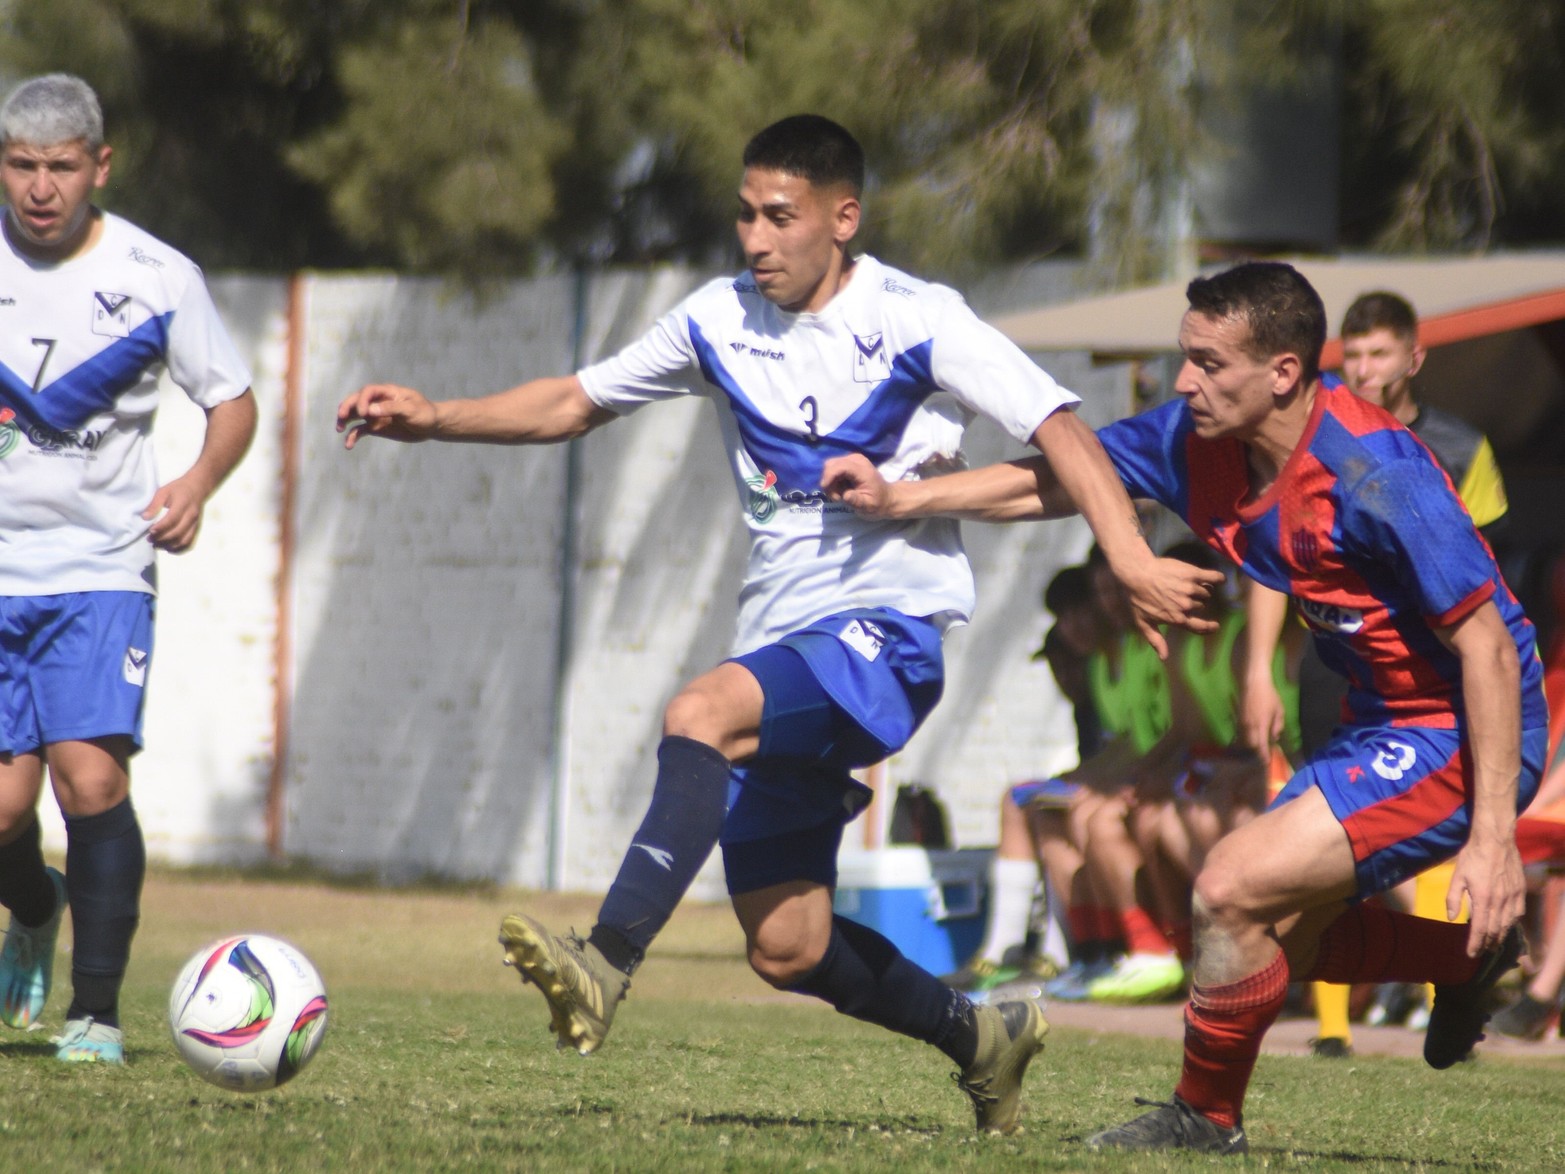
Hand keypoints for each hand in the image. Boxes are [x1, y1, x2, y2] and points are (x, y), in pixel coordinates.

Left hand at [143, 472, 211, 552]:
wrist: (198, 487)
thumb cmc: (178, 489)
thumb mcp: (163, 491)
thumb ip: (154, 504)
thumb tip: (145, 518)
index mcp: (183, 504)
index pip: (172, 519)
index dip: (161, 527)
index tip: (150, 531)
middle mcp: (191, 515)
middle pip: (177, 532)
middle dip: (162, 538)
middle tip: (149, 539)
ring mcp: (195, 523)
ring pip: (184, 540)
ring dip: (169, 545)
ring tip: (157, 545)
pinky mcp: (196, 528)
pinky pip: (189, 542)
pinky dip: (179, 549)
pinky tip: (168, 548)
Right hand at [337, 383, 438, 448]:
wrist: (431, 426)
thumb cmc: (425, 414)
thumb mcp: (412, 410)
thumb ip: (392, 408)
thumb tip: (371, 410)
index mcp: (388, 393)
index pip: (369, 391)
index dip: (362, 400)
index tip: (364, 413)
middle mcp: (378, 402)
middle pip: (357, 401)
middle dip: (347, 407)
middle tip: (341, 417)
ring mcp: (376, 415)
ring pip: (355, 415)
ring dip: (345, 420)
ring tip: (339, 429)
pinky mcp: (376, 427)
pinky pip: (360, 430)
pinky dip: (353, 436)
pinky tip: (348, 445)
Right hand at [821, 453, 895, 516]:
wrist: (887, 498)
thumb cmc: (878, 503)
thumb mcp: (869, 506)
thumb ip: (857, 501)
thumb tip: (845, 496)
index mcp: (863, 470)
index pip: (841, 466)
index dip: (829, 475)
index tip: (825, 488)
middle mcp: (856, 460)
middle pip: (831, 464)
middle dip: (828, 480)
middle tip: (837, 497)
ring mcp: (852, 459)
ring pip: (830, 466)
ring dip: (830, 482)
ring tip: (840, 495)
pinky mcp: (848, 463)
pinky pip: (833, 469)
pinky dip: (833, 481)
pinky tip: (841, 490)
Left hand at [1116, 555, 1222, 658]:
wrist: (1137, 573)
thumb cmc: (1137, 599)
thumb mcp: (1143, 623)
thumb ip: (1155, 640)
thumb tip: (1164, 658)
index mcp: (1177, 619)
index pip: (1199, 627)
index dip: (1209, 627)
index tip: (1215, 626)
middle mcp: (1186, 606)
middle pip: (1201, 606)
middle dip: (1196, 602)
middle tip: (1183, 595)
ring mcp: (1190, 590)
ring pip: (1205, 592)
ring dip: (1201, 590)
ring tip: (1188, 585)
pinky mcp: (1192, 574)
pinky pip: (1211, 577)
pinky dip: (1217, 578)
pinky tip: (1220, 579)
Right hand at [1240, 675, 1284, 755]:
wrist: (1253, 683)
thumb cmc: (1269, 695)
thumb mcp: (1279, 711)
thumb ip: (1278, 726)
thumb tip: (1274, 737)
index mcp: (1260, 726)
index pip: (1261, 746)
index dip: (1263, 756)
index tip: (1266, 762)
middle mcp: (1249, 726)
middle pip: (1251, 745)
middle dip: (1257, 750)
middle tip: (1264, 752)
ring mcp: (1242, 722)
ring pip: (1244, 739)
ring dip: (1251, 744)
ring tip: (1258, 744)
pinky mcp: (1238, 718)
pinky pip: (1241, 732)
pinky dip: (1247, 736)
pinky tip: (1253, 733)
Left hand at [1448, 826, 1524, 956]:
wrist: (1495, 840)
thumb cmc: (1473, 856)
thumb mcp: (1457, 876)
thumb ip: (1454, 899)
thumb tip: (1452, 918)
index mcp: (1483, 899)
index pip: (1480, 929)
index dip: (1476, 944)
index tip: (1471, 954)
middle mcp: (1500, 901)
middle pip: (1495, 930)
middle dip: (1488, 943)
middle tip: (1481, 951)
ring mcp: (1513, 896)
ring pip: (1508, 924)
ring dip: (1500, 936)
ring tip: (1493, 943)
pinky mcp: (1520, 891)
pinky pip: (1518, 913)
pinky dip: (1511, 923)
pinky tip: (1506, 925)